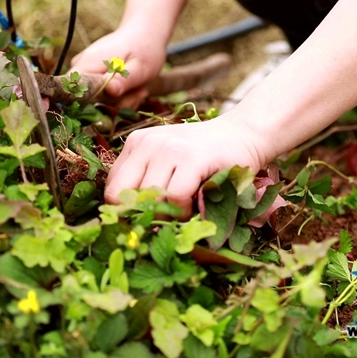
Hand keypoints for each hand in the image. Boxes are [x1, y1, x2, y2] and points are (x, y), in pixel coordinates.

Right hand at [70, 28, 165, 108]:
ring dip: (122, 101)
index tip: (119, 99)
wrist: (143, 36)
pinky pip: (103, 97)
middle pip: (89, 101)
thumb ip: (123, 80)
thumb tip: (110, 90)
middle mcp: (80, 68)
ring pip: (98, 102)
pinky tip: (134, 89)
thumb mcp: (139, 68)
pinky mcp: (92, 78)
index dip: (92, 104)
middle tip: (138, 92)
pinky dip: (121, 98)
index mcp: (88, 64)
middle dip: (117, 103)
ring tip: (139, 89)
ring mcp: (85, 73)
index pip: (73, 91)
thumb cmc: (143, 49)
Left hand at [104, 117, 267, 217]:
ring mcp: (169, 149)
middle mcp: (147, 144)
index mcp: (136, 145)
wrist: (244, 134)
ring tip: (182, 213)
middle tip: (163, 223)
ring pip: (149, 199)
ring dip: (166, 216)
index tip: (144, 222)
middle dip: (142, 217)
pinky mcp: (192, 158)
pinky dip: (183, 210)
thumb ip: (148, 182)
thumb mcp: (169, 163)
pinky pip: (175, 196)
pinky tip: (194, 207)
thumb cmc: (206, 157)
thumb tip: (130, 222)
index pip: (111, 189)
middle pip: (124, 197)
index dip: (125, 213)